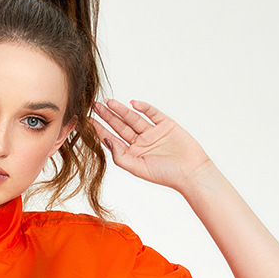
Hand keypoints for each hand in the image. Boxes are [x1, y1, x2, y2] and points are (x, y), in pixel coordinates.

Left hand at [92, 99, 211, 192]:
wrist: (190, 172)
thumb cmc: (165, 175)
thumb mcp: (137, 168)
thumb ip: (120, 156)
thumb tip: (107, 141)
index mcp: (132, 153)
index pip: (112, 139)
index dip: (100, 130)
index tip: (88, 121)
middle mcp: (140, 142)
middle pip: (120, 126)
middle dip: (107, 116)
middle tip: (94, 105)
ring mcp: (153, 132)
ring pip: (133, 118)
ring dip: (121, 110)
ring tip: (108, 102)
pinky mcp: (166, 125)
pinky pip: (152, 113)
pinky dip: (144, 107)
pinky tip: (132, 104)